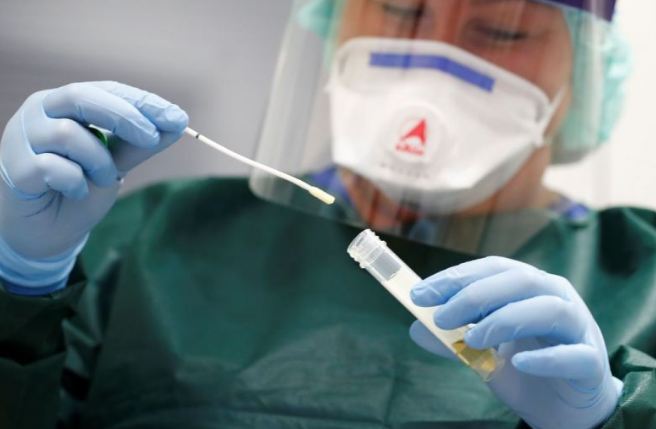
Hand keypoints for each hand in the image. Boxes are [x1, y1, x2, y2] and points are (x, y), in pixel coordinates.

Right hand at [0, 81, 187, 292]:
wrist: (49, 232)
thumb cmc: (80, 188)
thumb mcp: (116, 163)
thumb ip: (140, 143)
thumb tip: (178, 122)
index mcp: (66, 103)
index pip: (106, 90)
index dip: (143, 102)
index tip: (177, 118)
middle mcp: (40, 111)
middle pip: (80, 97)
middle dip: (124, 117)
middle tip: (152, 138)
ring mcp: (21, 137)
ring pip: (67, 134)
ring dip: (98, 162)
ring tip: (102, 179)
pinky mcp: (14, 167)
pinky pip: (51, 167)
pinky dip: (74, 181)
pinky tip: (74, 191)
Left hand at [408, 256, 622, 428]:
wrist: (565, 410)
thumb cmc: (524, 370)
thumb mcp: (482, 353)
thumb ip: (454, 340)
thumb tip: (416, 329)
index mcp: (529, 286)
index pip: (492, 269)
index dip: (456, 278)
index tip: (420, 294)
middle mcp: (556, 296)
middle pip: (520, 280)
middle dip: (475, 295)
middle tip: (441, 317)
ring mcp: (579, 328)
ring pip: (549, 309)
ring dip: (505, 319)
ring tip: (472, 339)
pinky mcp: (592, 362)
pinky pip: (575, 355)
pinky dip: (546, 357)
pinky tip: (519, 363)